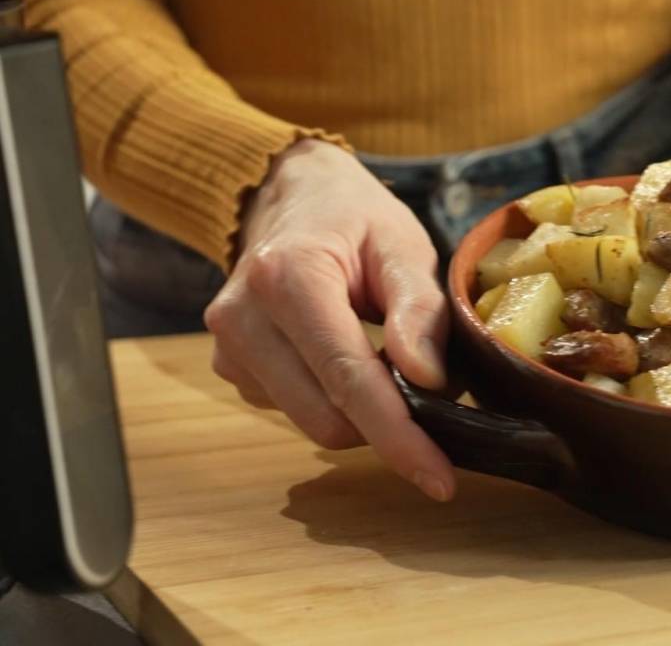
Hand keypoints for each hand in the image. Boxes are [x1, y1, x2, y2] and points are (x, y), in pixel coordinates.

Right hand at [204, 139, 454, 500]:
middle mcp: (243, 317)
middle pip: (325, 418)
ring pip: (310, 422)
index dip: (398, 438)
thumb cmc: (352, 215)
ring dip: (359, 411)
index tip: (440, 480)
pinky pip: (293, 409)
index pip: (348, 380)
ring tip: (383, 356)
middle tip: (428, 389)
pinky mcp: (229, 365)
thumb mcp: (402, 243)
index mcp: (288, 277)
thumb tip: (428, 383)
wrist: (288, 193)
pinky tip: (346, 358)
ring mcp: (227, 346)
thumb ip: (419, 309)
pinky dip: (332, 400)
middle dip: (385, 424)